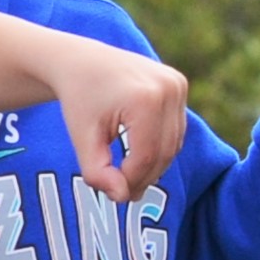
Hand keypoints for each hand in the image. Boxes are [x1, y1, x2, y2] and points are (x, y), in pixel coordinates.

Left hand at [52, 41, 190, 202]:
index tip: (115, 195)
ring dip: (155, 165)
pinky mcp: (179, 84)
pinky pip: (176, 129)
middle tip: (125, 195)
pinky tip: (139, 156)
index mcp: (144, 99)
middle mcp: (168, 88)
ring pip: (174, 143)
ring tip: (130, 177)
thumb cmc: (79, 99)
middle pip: (165, 151)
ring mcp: (177, 84)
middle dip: (145, 177)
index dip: (132, 181)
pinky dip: (161, 147)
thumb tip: (121, 198)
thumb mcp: (82, 137)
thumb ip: (97, 171)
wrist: (82, 61)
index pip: (146, 156)